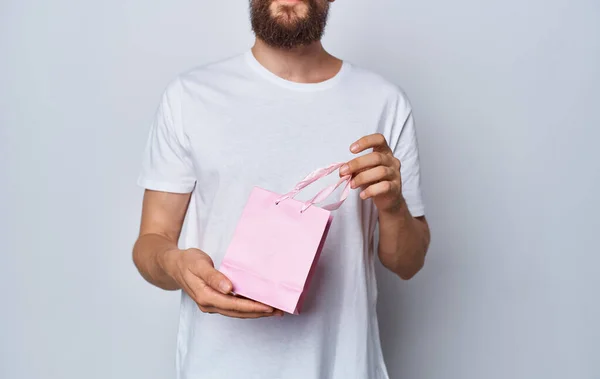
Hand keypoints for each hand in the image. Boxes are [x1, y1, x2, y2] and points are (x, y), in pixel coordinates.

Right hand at [162, 248, 281, 317]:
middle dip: (258, 313)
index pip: (233, 304)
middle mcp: (208, 304)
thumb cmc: (186, 262)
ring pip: (236, 312)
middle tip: (278, 310)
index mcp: (205, 296)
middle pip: (238, 312)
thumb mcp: (199, 264)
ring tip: (273, 310)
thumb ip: (213, 276)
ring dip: (254, 312)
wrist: (172, 265)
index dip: (252, 306)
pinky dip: (246, 307)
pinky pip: (233, 307)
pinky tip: (257, 304)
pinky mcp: (214, 301)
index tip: (268, 306)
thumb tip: (228, 288)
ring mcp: (211, 304)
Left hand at [339, 133, 403, 212]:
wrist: (388, 199)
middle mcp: (392, 160)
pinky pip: (384, 187)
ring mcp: (395, 174)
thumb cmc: (374, 181)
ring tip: (352, 185)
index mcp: (384, 152)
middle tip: (343, 171)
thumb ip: (355, 168)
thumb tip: (343, 170)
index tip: (351, 150)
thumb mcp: (364, 171)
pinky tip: (362, 195)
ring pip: (380, 172)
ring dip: (362, 178)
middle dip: (357, 163)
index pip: (379, 139)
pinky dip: (370, 191)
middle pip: (376, 157)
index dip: (365, 141)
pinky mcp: (395, 188)